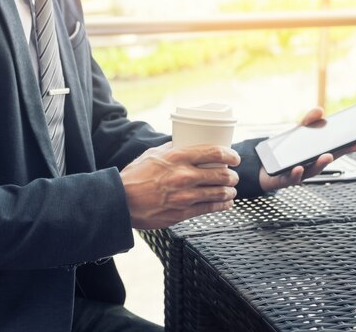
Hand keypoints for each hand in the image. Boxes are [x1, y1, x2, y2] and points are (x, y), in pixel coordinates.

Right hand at [120, 142, 240, 229]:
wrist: (121, 201)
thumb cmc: (135, 176)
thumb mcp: (152, 154)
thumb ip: (171, 149)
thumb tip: (185, 142)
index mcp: (178, 157)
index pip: (214, 152)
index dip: (230, 155)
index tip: (234, 158)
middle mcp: (184, 175)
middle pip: (221, 174)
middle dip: (232, 176)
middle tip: (233, 176)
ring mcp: (185, 195)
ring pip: (219, 193)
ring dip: (230, 191)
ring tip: (231, 191)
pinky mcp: (183, 212)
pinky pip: (210, 208)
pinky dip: (222, 205)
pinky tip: (225, 203)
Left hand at [259, 107, 355, 190]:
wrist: (262, 168)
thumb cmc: (284, 152)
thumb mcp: (295, 133)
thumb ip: (307, 122)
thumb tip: (320, 109)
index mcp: (315, 155)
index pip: (334, 151)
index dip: (346, 147)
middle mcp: (311, 166)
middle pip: (326, 160)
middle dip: (339, 153)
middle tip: (351, 146)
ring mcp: (299, 174)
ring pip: (312, 171)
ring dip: (321, 164)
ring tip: (327, 156)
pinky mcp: (285, 180)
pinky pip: (291, 178)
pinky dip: (296, 173)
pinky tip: (298, 167)